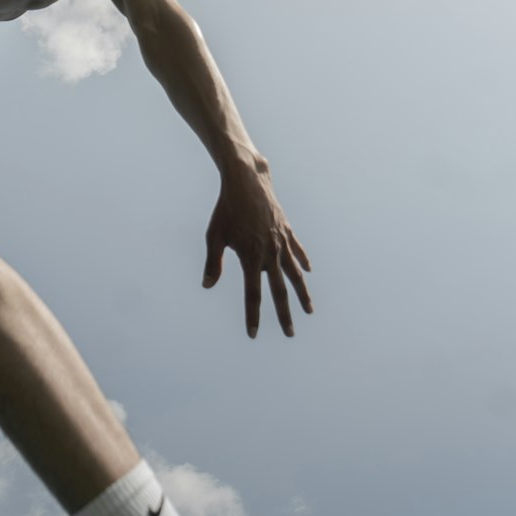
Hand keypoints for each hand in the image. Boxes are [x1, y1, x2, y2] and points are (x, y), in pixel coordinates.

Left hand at [202, 154, 312, 337]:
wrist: (247, 181)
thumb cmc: (227, 209)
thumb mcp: (214, 236)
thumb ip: (213, 263)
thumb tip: (207, 285)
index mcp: (251, 258)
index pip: (252, 295)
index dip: (252, 316)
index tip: (253, 334)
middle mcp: (270, 253)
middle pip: (279, 291)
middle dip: (284, 315)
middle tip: (290, 334)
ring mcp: (282, 242)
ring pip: (295, 274)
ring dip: (302, 294)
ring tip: (309, 311)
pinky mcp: (287, 230)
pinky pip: (298, 250)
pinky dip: (303, 261)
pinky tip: (308, 271)